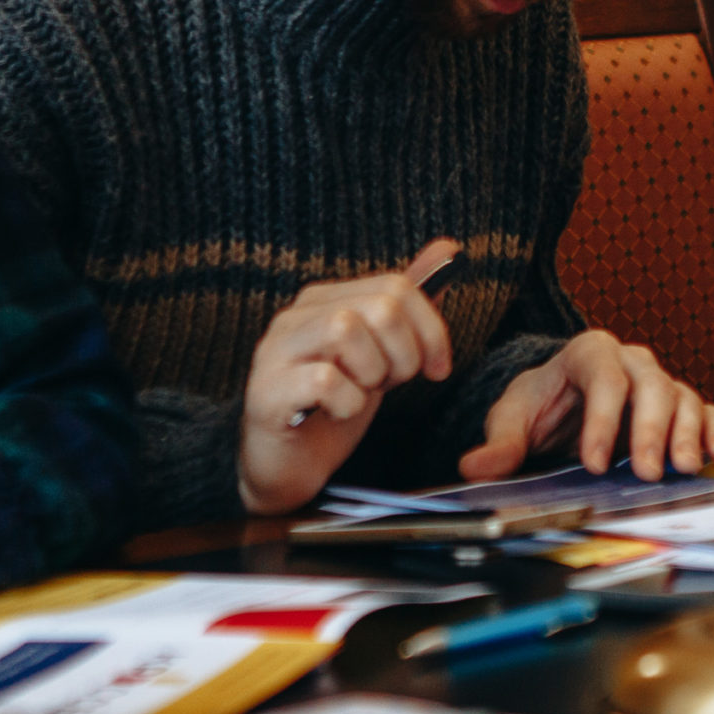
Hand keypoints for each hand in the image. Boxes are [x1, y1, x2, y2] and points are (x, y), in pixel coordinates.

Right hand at [239, 239, 459, 513]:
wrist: (287, 466)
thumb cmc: (333, 408)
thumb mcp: (383, 354)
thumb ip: (408, 305)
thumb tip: (447, 247)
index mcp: (325, 300)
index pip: (395, 286)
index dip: (431, 329)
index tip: (437, 367)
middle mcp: (296, 316)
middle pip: (379, 307)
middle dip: (404, 354)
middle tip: (391, 385)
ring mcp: (276, 351)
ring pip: (346, 330)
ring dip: (372, 374)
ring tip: (358, 395)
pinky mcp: (266, 391)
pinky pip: (325, 380)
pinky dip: (347, 404)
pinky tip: (336, 414)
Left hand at [460, 330, 713, 481]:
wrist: (561, 405)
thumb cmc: (539, 407)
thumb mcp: (513, 419)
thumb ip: (499, 443)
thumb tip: (474, 467)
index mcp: (588, 353)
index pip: (603, 378)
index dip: (602, 419)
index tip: (593, 463)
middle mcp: (631, 362)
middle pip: (651, 385)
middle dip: (650, 429)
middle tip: (646, 471)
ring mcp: (659, 383)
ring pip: (682, 397)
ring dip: (686, 433)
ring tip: (683, 469)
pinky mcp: (678, 406)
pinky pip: (705, 411)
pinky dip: (713, 432)